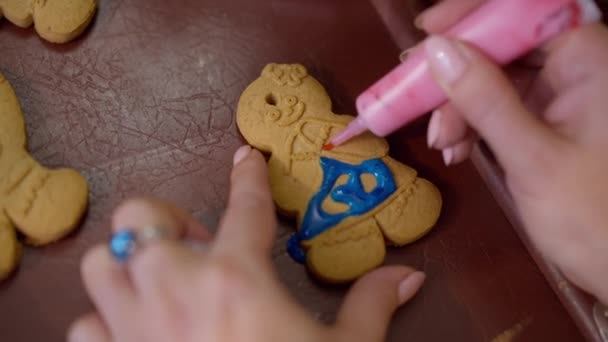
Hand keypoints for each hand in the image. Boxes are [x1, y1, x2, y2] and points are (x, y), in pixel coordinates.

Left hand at [68, 146, 425, 341]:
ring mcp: (133, 326)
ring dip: (127, 266)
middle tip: (196, 247)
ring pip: (100, 263)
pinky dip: (106, 322)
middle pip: (140, 215)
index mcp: (238, 279)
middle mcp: (175, 290)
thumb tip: (406, 274)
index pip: (245, 206)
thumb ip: (372, 306)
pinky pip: (86, 324)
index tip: (243, 159)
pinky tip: (137, 334)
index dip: (247, 177)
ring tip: (161, 283)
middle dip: (163, 221)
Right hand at [417, 1, 607, 303]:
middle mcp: (577, 65)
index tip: (425, 32)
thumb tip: (435, 50)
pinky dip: (473, 123)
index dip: (472, 16)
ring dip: (460, 106)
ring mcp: (562, 91)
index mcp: (589, 59)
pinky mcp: (548, 115)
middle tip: (415, 94)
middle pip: (504, 43)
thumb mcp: (532, 157)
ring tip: (443, 143)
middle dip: (458, 73)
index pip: (523, 12)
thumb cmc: (590, 216)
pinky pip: (500, 103)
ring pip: (495, 75)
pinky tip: (457, 149)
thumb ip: (485, 99)